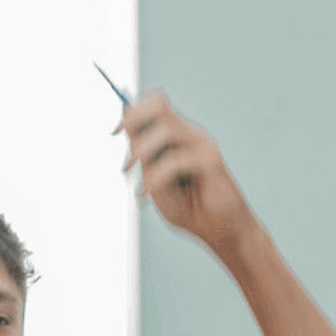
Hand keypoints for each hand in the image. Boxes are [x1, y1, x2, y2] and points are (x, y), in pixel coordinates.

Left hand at [118, 91, 255, 258]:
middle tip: (126, 156)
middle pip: (159, 106)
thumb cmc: (189, 208)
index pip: (154, 104)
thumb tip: (125, 131)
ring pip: (166, 129)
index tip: (114, 132)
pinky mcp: (211, 161)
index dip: (131, 112)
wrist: (220, 231)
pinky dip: (156, 178)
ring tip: (139, 180)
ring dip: (143, 152)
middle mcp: (191, 134)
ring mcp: (203, 144)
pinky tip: (149, 193)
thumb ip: (143, 158)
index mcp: (178, 135)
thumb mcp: (155, 182)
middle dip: (134, 124)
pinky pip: (176, 160)